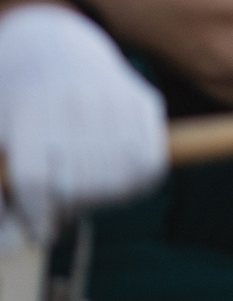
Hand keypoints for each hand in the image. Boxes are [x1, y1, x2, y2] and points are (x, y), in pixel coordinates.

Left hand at [0, 2, 167, 238]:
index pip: (36, 179)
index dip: (38, 213)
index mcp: (27, 111)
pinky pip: (151, 160)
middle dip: (72, 207)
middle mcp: (71, 100)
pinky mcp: (143, 99)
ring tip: (89, 190)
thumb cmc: (15, 114)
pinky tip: (118, 179)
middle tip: (66, 204)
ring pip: (120, 176)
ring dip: (104, 198)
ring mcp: (112, 97)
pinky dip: (138, 182)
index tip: (42, 228)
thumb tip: (12, 250)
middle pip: (79, 183)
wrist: (52, 50)